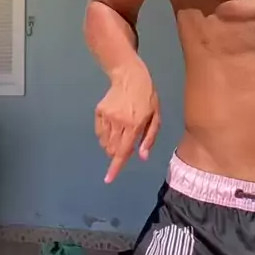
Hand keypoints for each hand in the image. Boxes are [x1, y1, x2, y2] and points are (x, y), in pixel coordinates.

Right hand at [95, 61, 159, 183]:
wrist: (129, 75)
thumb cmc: (147, 96)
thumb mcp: (156, 115)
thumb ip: (149, 137)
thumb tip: (142, 156)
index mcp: (134, 124)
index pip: (123, 151)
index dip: (116, 167)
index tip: (108, 179)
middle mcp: (118, 122)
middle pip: (113, 149)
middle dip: (118, 153)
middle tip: (127, 142)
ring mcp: (107, 116)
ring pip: (105, 142)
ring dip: (112, 145)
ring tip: (121, 132)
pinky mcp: (99, 111)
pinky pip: (99, 132)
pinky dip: (105, 136)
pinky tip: (114, 126)